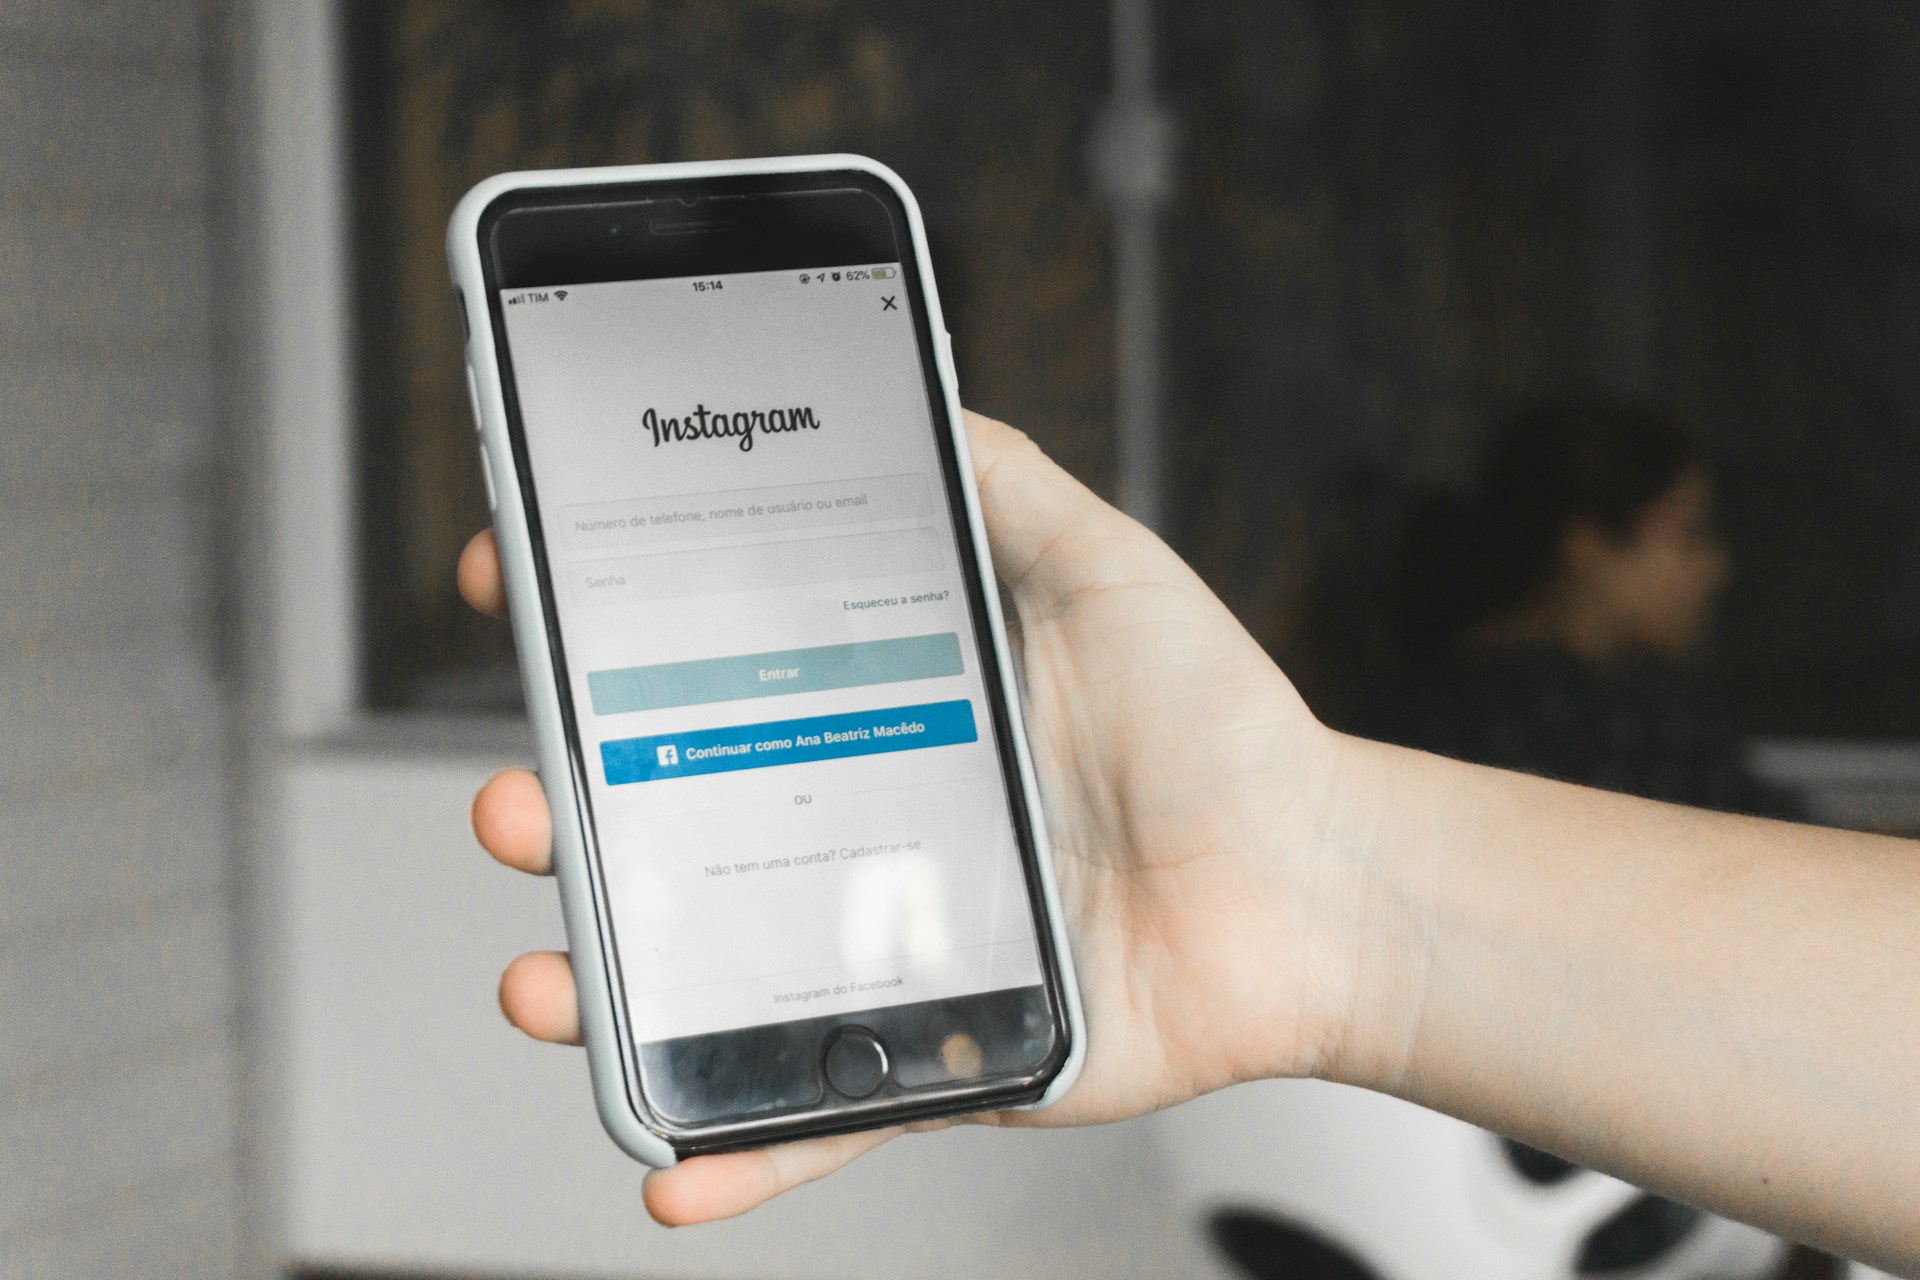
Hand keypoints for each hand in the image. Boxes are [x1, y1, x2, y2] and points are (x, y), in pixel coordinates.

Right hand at [460, 411, 1372, 1224]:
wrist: (1317, 885)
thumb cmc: (1224, 730)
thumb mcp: (1103, 569)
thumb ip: (1000, 486)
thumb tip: (908, 400)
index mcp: (873, 709)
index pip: (698, 671)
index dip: (593, 639)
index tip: (509, 592)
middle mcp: (856, 825)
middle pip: (667, 827)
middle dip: (557, 816)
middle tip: (515, 802)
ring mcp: (882, 944)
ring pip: (705, 975)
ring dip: (601, 984)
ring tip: (547, 976)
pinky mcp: (933, 1050)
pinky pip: (813, 1114)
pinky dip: (735, 1149)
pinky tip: (667, 1160)